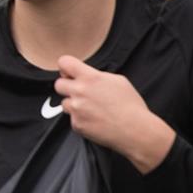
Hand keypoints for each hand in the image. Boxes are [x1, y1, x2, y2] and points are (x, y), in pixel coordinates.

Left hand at [53, 55, 174, 173]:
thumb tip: (87, 75)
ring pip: (64, 103)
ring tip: (92, 109)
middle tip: (80, 92)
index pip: (64, 63)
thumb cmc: (130, 106)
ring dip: (74, 104)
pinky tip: (94, 120)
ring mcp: (76, 109)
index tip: (69, 71)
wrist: (135, 130)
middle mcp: (79, 92)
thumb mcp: (118, 80)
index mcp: (90, 78)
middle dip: (67, 87)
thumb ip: (97, 76)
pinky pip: (72, 118)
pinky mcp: (76, 124)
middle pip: (58, 84)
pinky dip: (80, 119)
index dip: (66, 67)